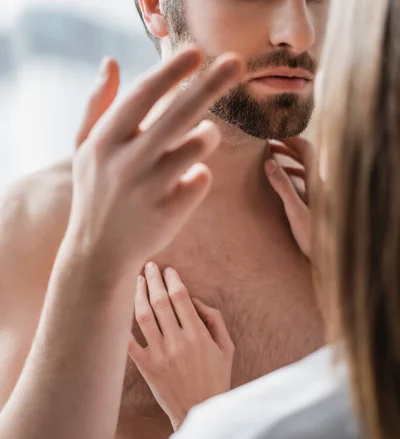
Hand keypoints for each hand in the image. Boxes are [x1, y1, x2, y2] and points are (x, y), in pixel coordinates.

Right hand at [68, 49, 243, 282]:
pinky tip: (186, 182)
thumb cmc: (96, 193)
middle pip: (177, 114)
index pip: (143, 95)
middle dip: (210, 85)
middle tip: (235, 63)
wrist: (99, 252)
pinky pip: (202, 180)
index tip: (196, 52)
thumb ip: (97, 106)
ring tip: (203, 137)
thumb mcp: (85, 150)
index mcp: (105, 142)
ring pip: (198, 146)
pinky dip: (200, 176)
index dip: (172, 71)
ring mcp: (149, 190)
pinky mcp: (169, 213)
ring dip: (207, 135)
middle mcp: (127, 162)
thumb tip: (111, 62)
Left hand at [128, 263, 234, 429]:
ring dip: (138, 294)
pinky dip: (121, 325)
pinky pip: (129, 343)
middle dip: (153, 279)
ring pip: (143, 316)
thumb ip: (215, 321)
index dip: (172, 279)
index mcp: (198, 335)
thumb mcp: (226, 349)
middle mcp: (178, 342)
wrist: (198, 411)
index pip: (181, 297)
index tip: (168, 269)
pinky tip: (117, 308)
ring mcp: (160, 354)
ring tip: (136, 280)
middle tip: (149, 266)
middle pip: (160, 301)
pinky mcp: (146, 367)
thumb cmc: (215, 378)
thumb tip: (195, 301)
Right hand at [266, 137, 313, 259]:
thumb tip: (269, 162)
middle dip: (286, 148)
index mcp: (316, 181)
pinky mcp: (315, 204)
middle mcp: (319, 185)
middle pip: (305, 157)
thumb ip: (282, 185)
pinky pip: (303, 183)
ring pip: (303, 170)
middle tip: (268, 144)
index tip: (273, 133)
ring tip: (270, 160)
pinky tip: (282, 183)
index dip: (290, 139)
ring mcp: (318, 194)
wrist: (327, 257)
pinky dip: (291, 176)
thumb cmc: (313, 235)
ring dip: (287, 162)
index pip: (305, 149)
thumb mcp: (294, 210)